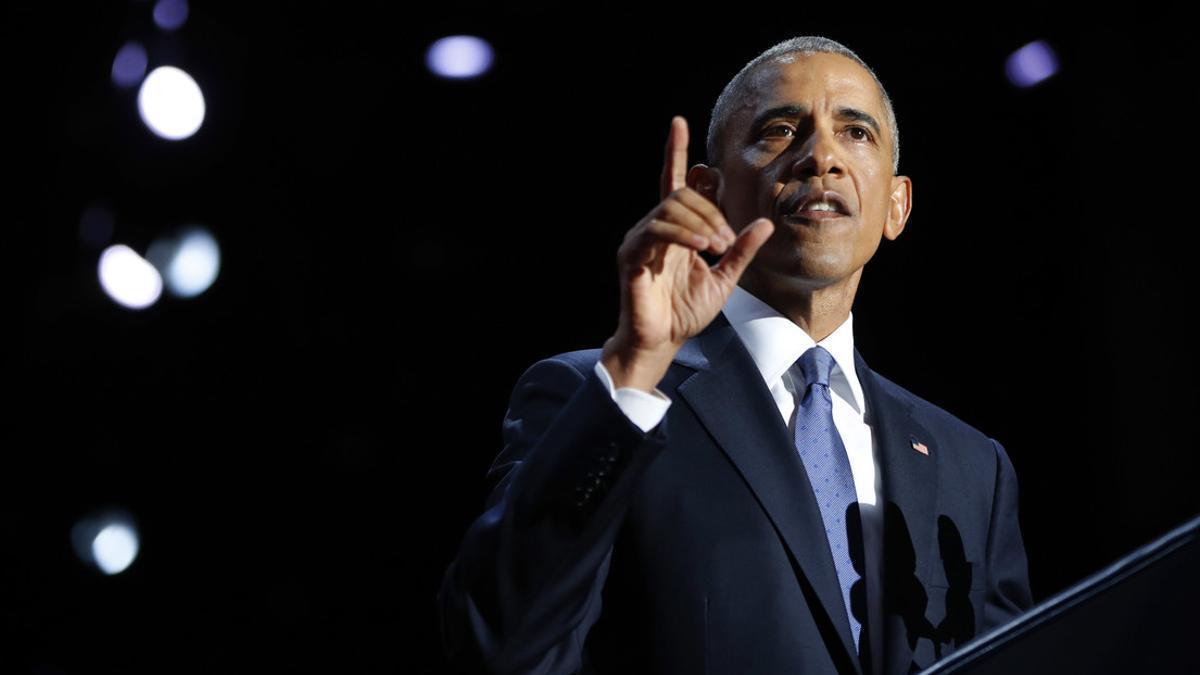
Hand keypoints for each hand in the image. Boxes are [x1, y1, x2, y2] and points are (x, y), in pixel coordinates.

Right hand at [601, 116, 773, 391]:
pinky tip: (702, 246)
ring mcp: (640, 240)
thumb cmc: (686, 313)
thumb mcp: (725, 279)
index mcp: (675, 229)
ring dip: (702, 222)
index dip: (676, 151)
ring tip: (717, 247)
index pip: (675, 182)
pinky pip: (658, 229)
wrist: (662, 342)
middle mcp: (654, 228)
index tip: (678, 122)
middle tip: (727, 240)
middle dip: (711, 210)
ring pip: (671, 207)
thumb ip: (742, 250)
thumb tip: (766, 223)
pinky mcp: (631, 255)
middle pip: (682, 194)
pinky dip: (683, 234)